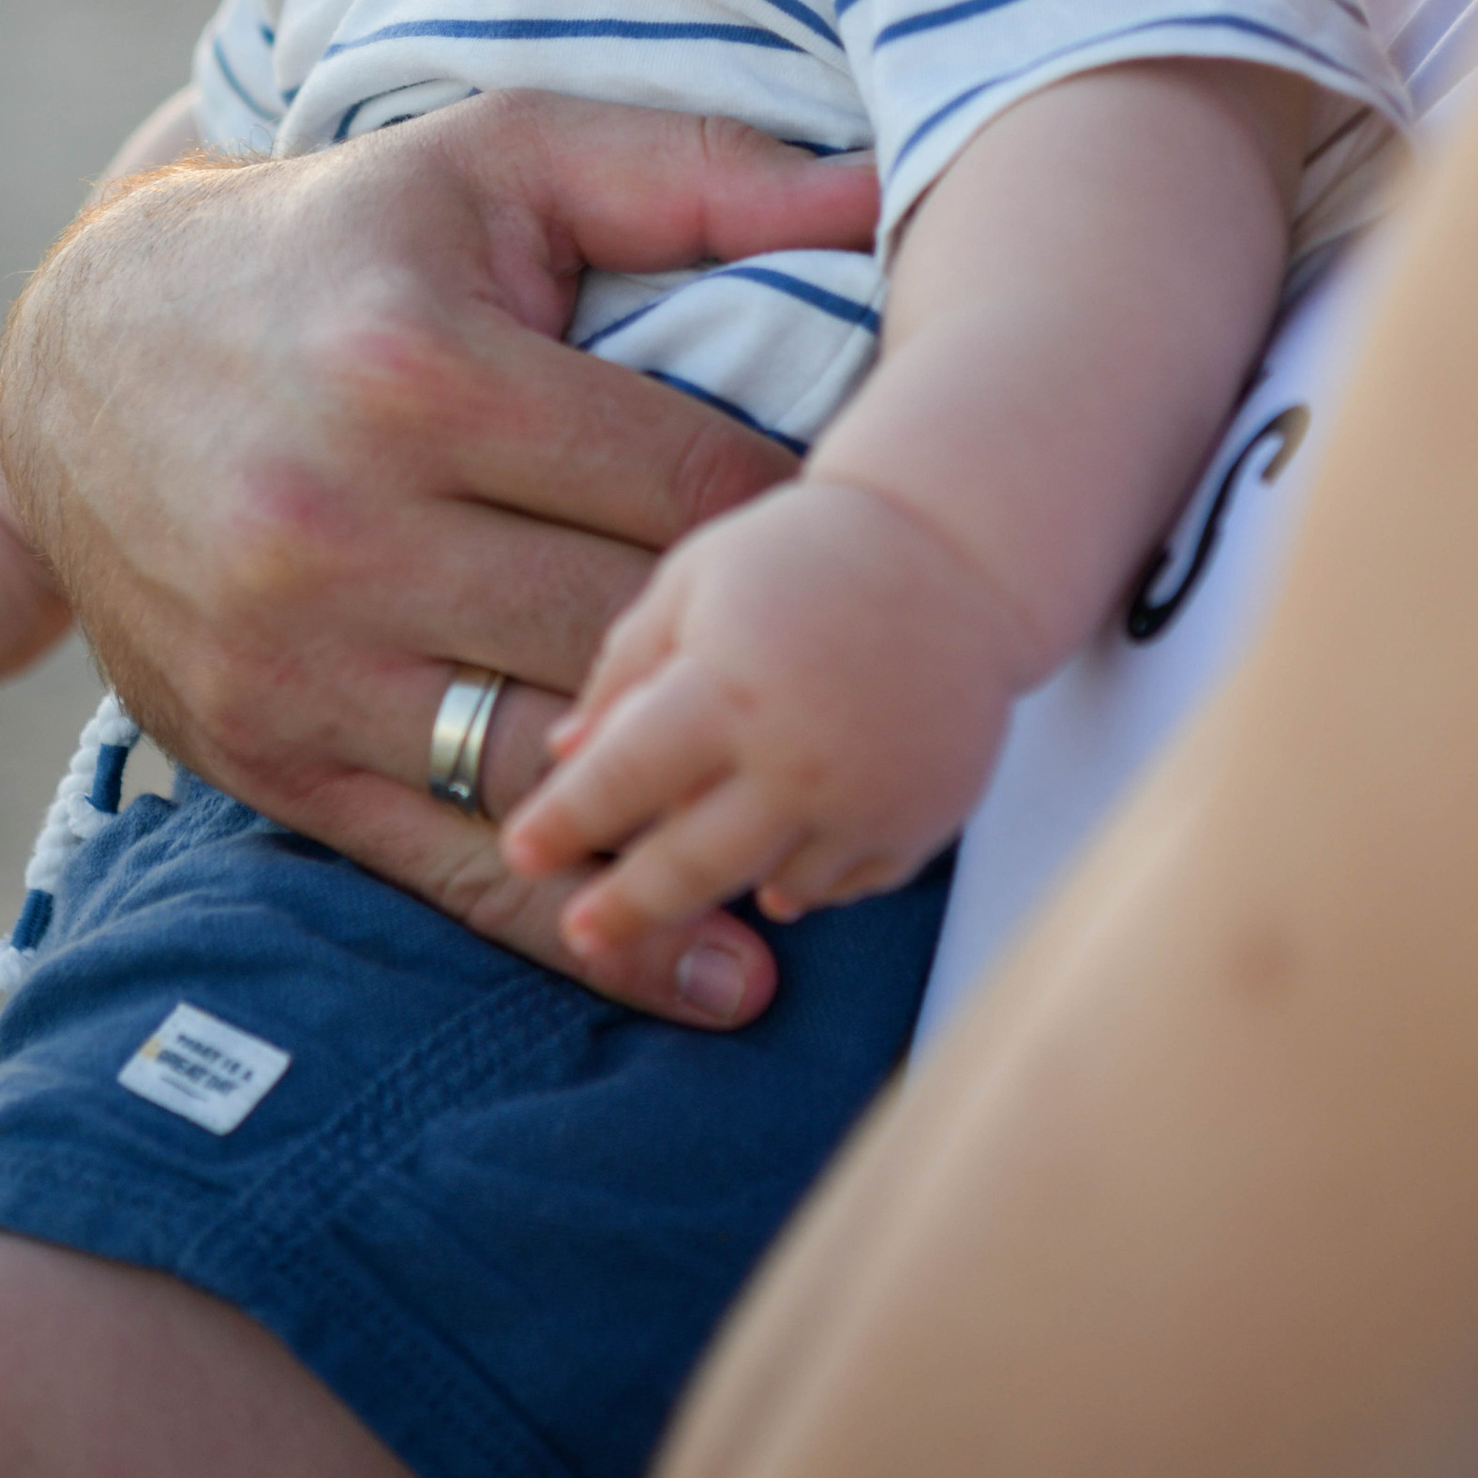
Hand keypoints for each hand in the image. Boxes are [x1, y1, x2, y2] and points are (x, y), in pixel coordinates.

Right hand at [0, 92, 878, 1028]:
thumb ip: (692, 172)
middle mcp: (340, 527)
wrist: (84, 346)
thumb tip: (883, 188)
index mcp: (418, 371)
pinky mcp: (265, 761)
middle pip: (626, 630)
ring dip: (696, 799)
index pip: (684, 478)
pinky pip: (452, 870)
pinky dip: (591, 936)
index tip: (879, 528)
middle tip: (871, 667)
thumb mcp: (497, 156)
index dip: (805, 509)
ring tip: (840, 824)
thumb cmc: (342, 240)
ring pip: (552, 766)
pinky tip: (720, 980)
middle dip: (759, 653)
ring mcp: (296, 662)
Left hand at [502, 477, 1022, 960]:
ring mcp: (867, 797)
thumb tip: (562, 754)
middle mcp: (798, 756)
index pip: (622, 777)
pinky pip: (849, 884)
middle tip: (580, 929)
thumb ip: (628, 667)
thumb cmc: (807, 553)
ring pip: (772, 885)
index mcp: (729, 686)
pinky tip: (779, 872)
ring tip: (684, 881)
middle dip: (625, 908)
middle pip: (690, 864)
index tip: (520, 851)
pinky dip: (807, 883)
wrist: (957, 548)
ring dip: (724, 890)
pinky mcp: (925, 816)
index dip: (563, 821)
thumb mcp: (698, 582)